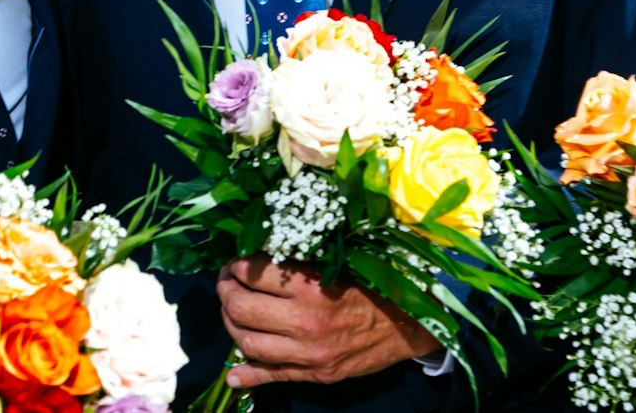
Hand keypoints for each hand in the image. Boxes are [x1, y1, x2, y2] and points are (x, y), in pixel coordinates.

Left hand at [216, 255, 440, 387]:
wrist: (409, 325)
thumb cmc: (374, 287)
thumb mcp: (339, 267)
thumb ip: (300, 266)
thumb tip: (260, 258)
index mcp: (312, 288)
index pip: (255, 274)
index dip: (236, 266)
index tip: (234, 262)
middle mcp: (306, 322)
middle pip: (242, 308)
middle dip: (225, 292)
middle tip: (226, 283)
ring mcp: (308, 353)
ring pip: (248, 343)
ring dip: (231, 325)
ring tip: (232, 312)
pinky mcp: (315, 374)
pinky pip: (272, 376)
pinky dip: (247, 376)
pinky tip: (233, 373)